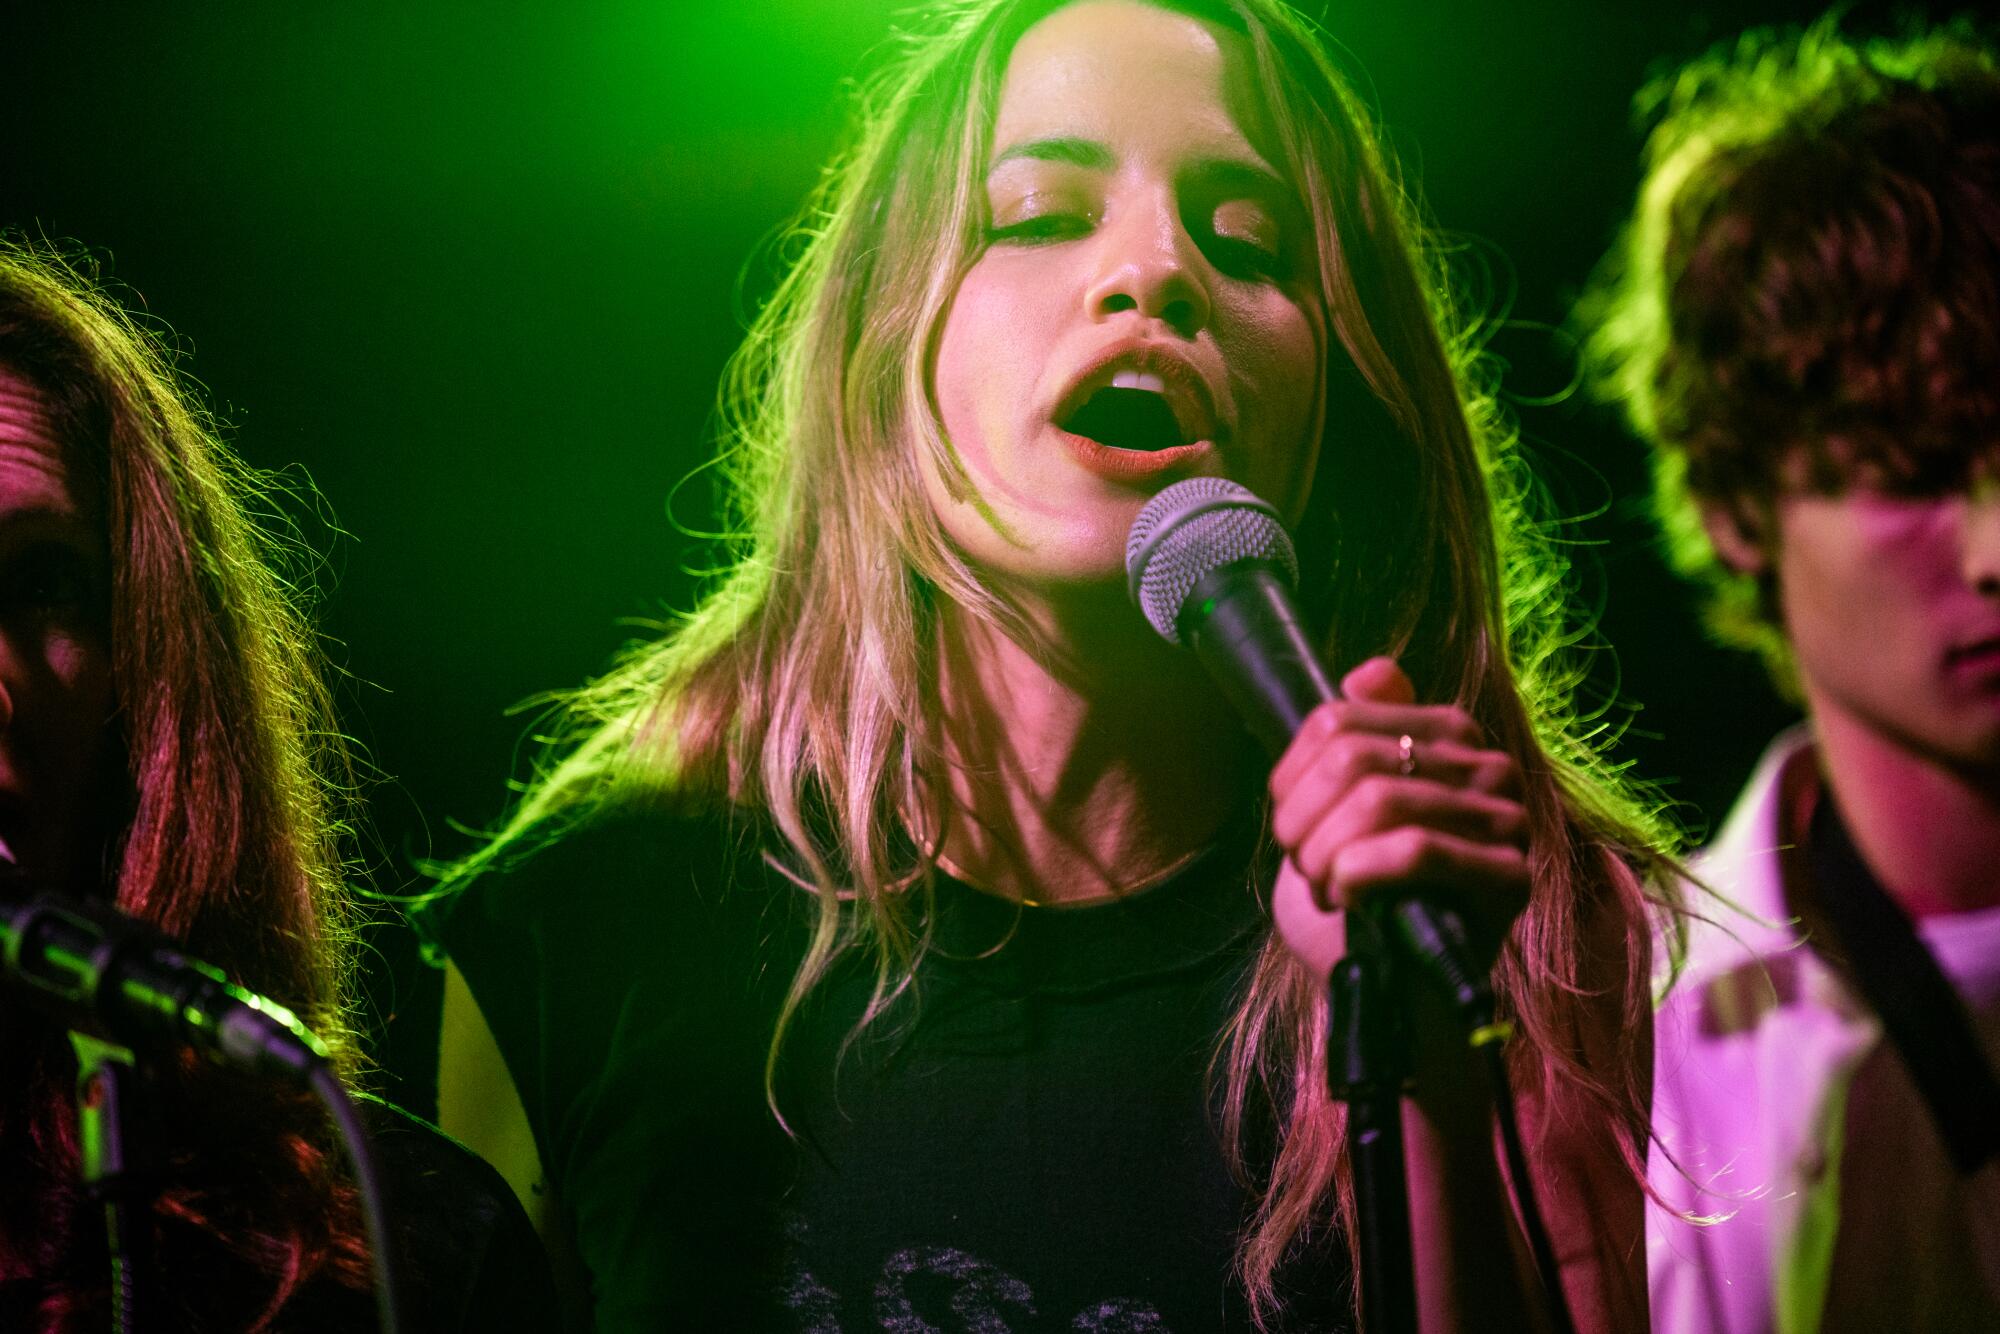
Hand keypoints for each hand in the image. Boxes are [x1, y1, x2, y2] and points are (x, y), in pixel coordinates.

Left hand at [1268, 656, 1529, 980]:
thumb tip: (1370, 672)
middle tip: (1304, 867)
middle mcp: (1486, 765)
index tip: (1288, 826)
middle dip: (1302, 822)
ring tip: (1324, 889)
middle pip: (1351, 759)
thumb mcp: (1336, 812)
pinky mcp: (1510, 878)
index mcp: (1446, 733)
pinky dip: (1359, 875)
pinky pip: (1415, 850)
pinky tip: (1349, 901)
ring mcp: (1507, 821)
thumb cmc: (1364, 901)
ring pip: (1377, 801)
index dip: (1290, 777)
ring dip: (1325, 855)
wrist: (1395, 994)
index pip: (1337, 718)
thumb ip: (1351, 738)